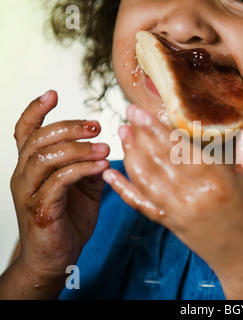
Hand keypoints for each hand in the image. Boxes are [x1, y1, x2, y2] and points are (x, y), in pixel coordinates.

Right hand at [10, 90, 109, 286]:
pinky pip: (59, 181)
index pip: (25, 131)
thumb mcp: (82, 186)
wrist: (56, 258)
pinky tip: (102, 166)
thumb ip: (87, 165)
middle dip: (69, 127)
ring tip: (105, 148)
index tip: (53, 93)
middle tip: (97, 126)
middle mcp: (24, 176)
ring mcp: (29, 193)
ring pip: (45, 157)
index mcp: (32, 167)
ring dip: (78, 149)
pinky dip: (82, 170)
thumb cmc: (68, 219)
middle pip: (38, 139)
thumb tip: (103, 145)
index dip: (35, 110)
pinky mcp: (41, 210)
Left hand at [103, 104, 242, 298]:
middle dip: (139, 135)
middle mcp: (194, 197)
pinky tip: (110, 175)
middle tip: (128, 114)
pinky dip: (123, 190)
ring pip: (146, 179)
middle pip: (158, 160)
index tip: (139, 110)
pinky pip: (142, 205)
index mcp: (219, 181)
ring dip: (130, 155)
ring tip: (122, 134)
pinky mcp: (171, 224)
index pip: (179, 148)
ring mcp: (179, 213)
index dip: (155, 128)